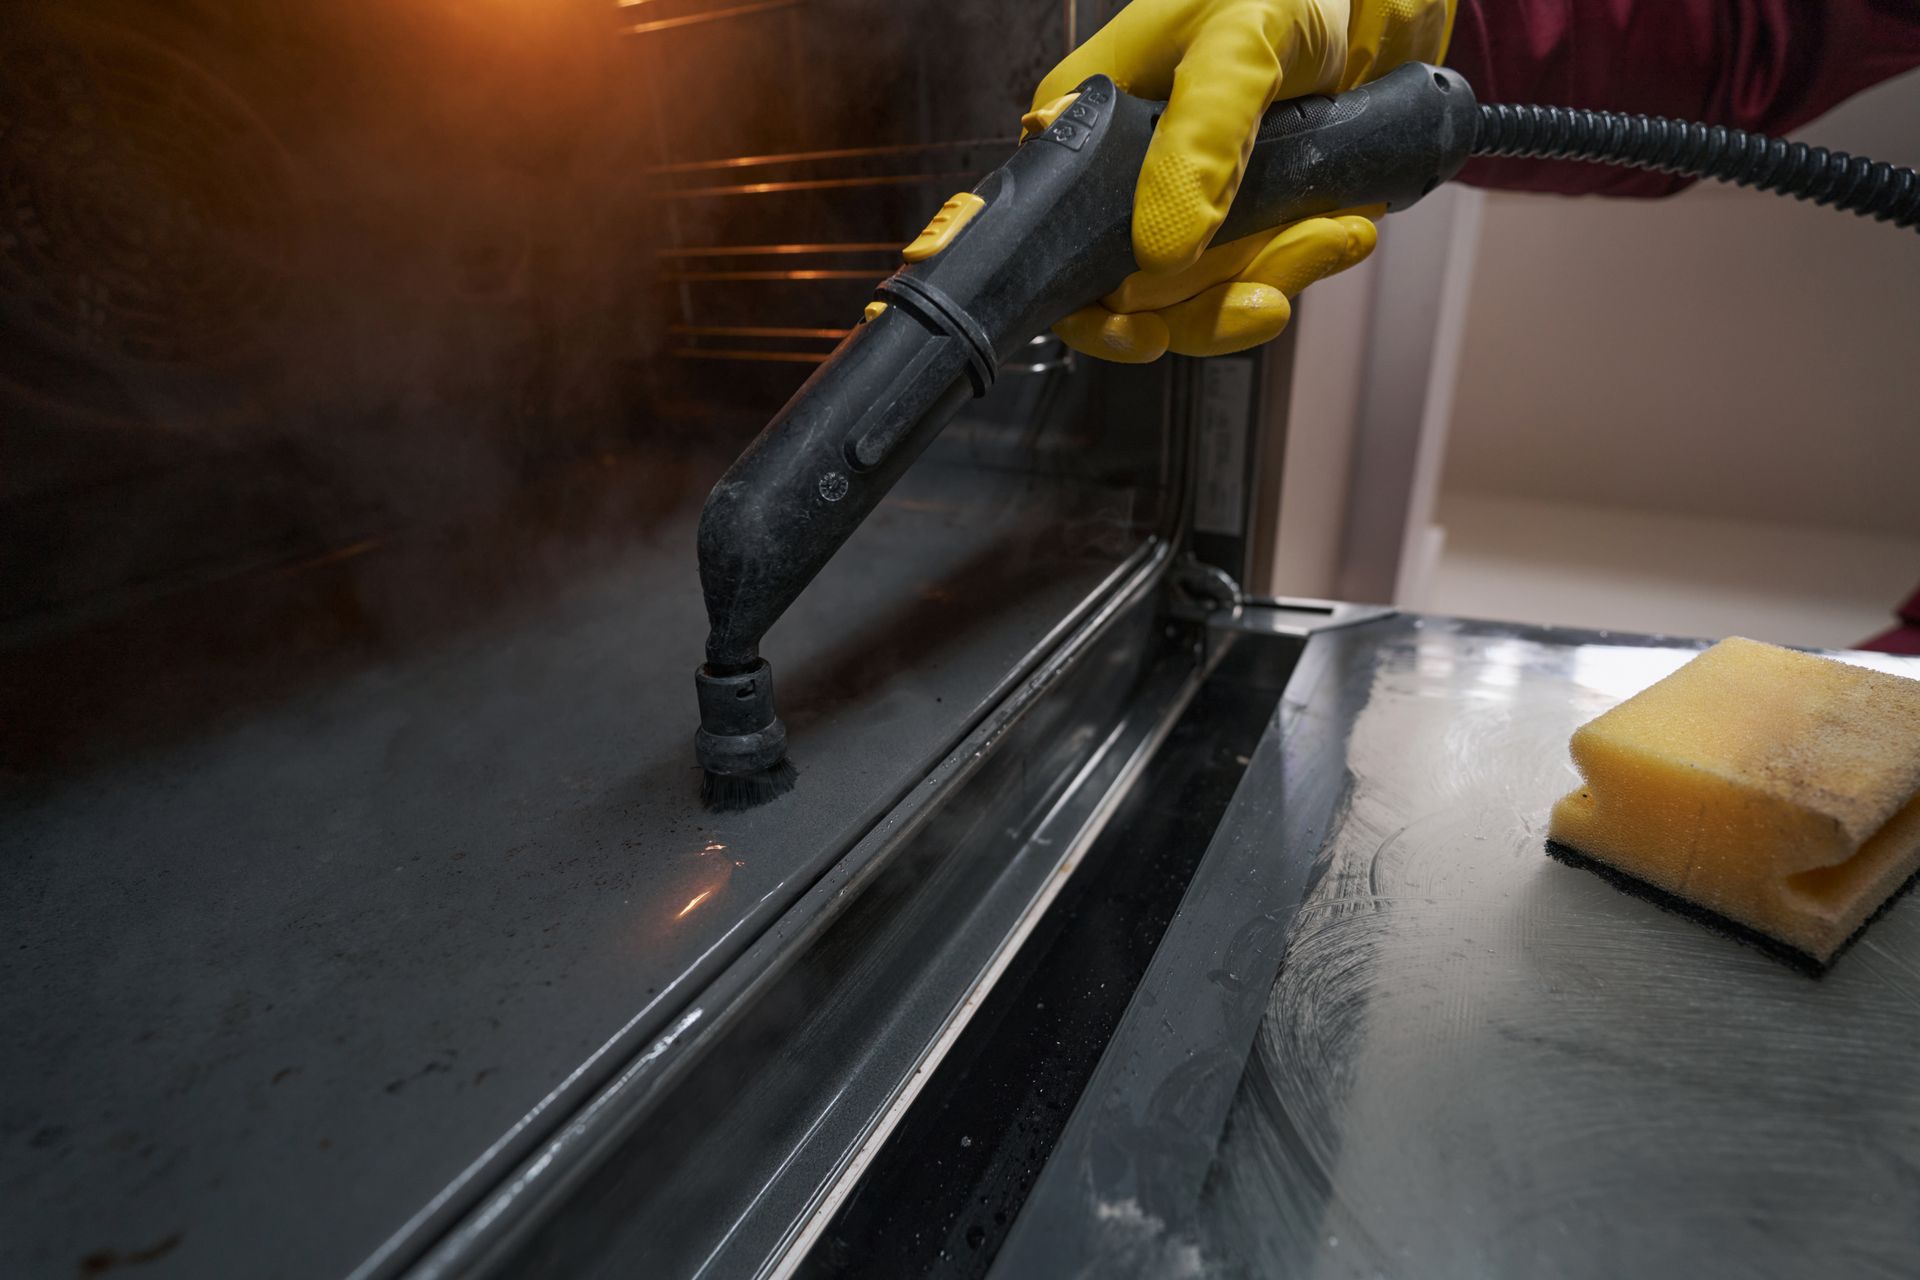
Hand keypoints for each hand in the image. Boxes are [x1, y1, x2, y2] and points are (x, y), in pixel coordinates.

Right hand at [1029, 0, 1453, 360]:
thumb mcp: (1238, 44)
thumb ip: (1201, 135)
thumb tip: (1160, 249)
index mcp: (1084, 130)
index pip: (1056, 247)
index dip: (1092, 308)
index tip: (1144, 333)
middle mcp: (1124, 176)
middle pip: (1133, 295)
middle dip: (1210, 301)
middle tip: (1269, 291)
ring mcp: (1185, 203)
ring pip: (1204, 296)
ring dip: (1273, 278)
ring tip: (1329, 234)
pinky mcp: (1244, 218)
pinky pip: (1258, 275)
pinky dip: (1302, 262)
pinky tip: (1338, 228)